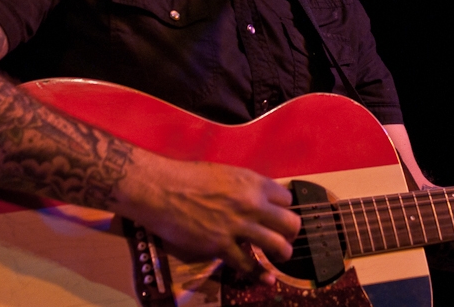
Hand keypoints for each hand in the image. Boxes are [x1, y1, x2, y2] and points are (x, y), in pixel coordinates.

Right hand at [118, 149, 301, 282]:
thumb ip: (244, 186)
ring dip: (282, 253)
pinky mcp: (221, 246)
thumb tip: (254, 197)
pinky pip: (248, 264)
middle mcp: (251, 204)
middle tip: (285, 237)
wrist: (162, 189)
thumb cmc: (188, 177)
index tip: (279, 215)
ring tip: (280, 256)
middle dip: (291, 233)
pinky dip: (259, 274)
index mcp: (252, 183)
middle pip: (290, 223)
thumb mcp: (225, 173)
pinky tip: (267, 280)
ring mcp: (237, 226)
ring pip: (277, 245)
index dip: (284, 208)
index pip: (287, 198)